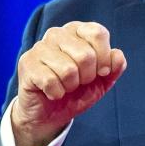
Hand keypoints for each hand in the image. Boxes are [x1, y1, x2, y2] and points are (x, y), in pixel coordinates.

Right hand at [12, 21, 126, 145]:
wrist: (49, 114)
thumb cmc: (76, 92)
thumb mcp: (101, 81)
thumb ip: (113, 68)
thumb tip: (117, 55)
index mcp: (77, 31)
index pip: (98, 33)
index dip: (104, 57)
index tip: (101, 72)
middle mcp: (57, 33)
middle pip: (85, 55)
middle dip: (87, 77)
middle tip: (78, 82)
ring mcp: (40, 47)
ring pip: (68, 70)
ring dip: (70, 86)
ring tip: (64, 86)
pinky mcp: (27, 63)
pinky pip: (51, 81)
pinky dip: (56, 93)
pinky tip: (51, 92)